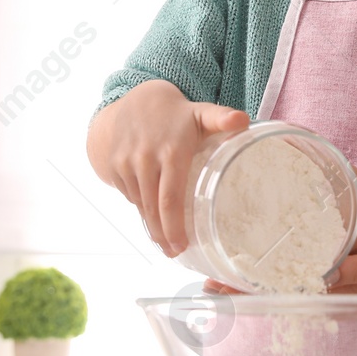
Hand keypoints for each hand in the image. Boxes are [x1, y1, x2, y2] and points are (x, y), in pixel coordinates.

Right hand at [86, 80, 248, 255]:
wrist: (131, 101)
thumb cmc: (175, 113)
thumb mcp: (199, 112)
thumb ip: (220, 117)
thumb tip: (243, 121)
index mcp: (172, 151)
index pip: (170, 198)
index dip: (175, 226)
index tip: (182, 246)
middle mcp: (146, 159)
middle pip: (153, 208)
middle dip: (163, 236)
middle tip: (174, 253)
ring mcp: (126, 164)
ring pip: (140, 204)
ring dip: (151, 225)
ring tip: (165, 242)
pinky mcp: (113, 167)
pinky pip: (128, 195)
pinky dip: (140, 207)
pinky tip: (151, 215)